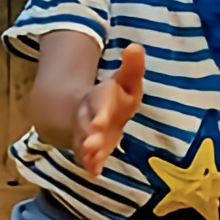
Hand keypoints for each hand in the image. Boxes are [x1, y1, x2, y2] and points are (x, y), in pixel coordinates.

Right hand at [75, 45, 144, 176]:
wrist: (84, 112)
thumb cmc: (113, 98)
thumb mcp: (125, 81)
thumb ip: (132, 67)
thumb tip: (135, 46)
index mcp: (100, 100)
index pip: (99, 106)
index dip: (98, 115)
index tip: (98, 123)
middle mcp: (90, 118)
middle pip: (88, 126)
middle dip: (90, 135)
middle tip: (91, 144)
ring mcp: (88, 136)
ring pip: (85, 143)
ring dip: (87, 151)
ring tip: (90, 159)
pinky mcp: (91, 150)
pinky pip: (89, 159)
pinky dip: (91, 165)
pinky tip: (94, 173)